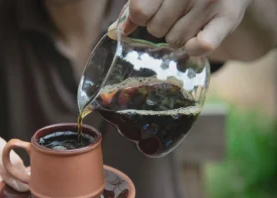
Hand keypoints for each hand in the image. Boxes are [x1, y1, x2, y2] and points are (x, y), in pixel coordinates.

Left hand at [109, 0, 252, 55]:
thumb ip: (138, 6)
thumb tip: (116, 31)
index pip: (139, 11)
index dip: (141, 17)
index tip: (150, 12)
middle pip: (156, 28)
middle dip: (160, 26)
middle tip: (175, 15)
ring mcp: (210, 1)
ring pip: (175, 40)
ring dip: (178, 36)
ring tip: (190, 21)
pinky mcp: (228, 18)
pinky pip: (202, 46)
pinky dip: (195, 48)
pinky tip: (197, 38)